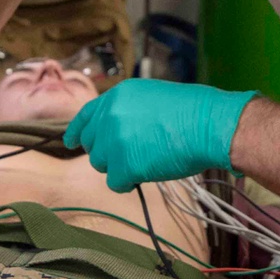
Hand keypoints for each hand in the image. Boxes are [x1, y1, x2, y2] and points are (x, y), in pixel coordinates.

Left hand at [63, 78, 257, 192]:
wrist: (208, 125)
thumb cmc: (192, 112)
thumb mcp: (151, 98)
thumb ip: (128, 111)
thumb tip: (117, 131)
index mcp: (117, 96)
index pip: (86, 115)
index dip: (78, 131)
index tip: (71, 141)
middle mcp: (110, 115)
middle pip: (93, 145)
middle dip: (109, 153)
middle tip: (132, 155)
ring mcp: (115, 140)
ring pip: (101, 165)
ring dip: (120, 167)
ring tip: (147, 160)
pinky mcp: (124, 164)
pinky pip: (115, 182)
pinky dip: (129, 182)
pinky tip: (148, 172)